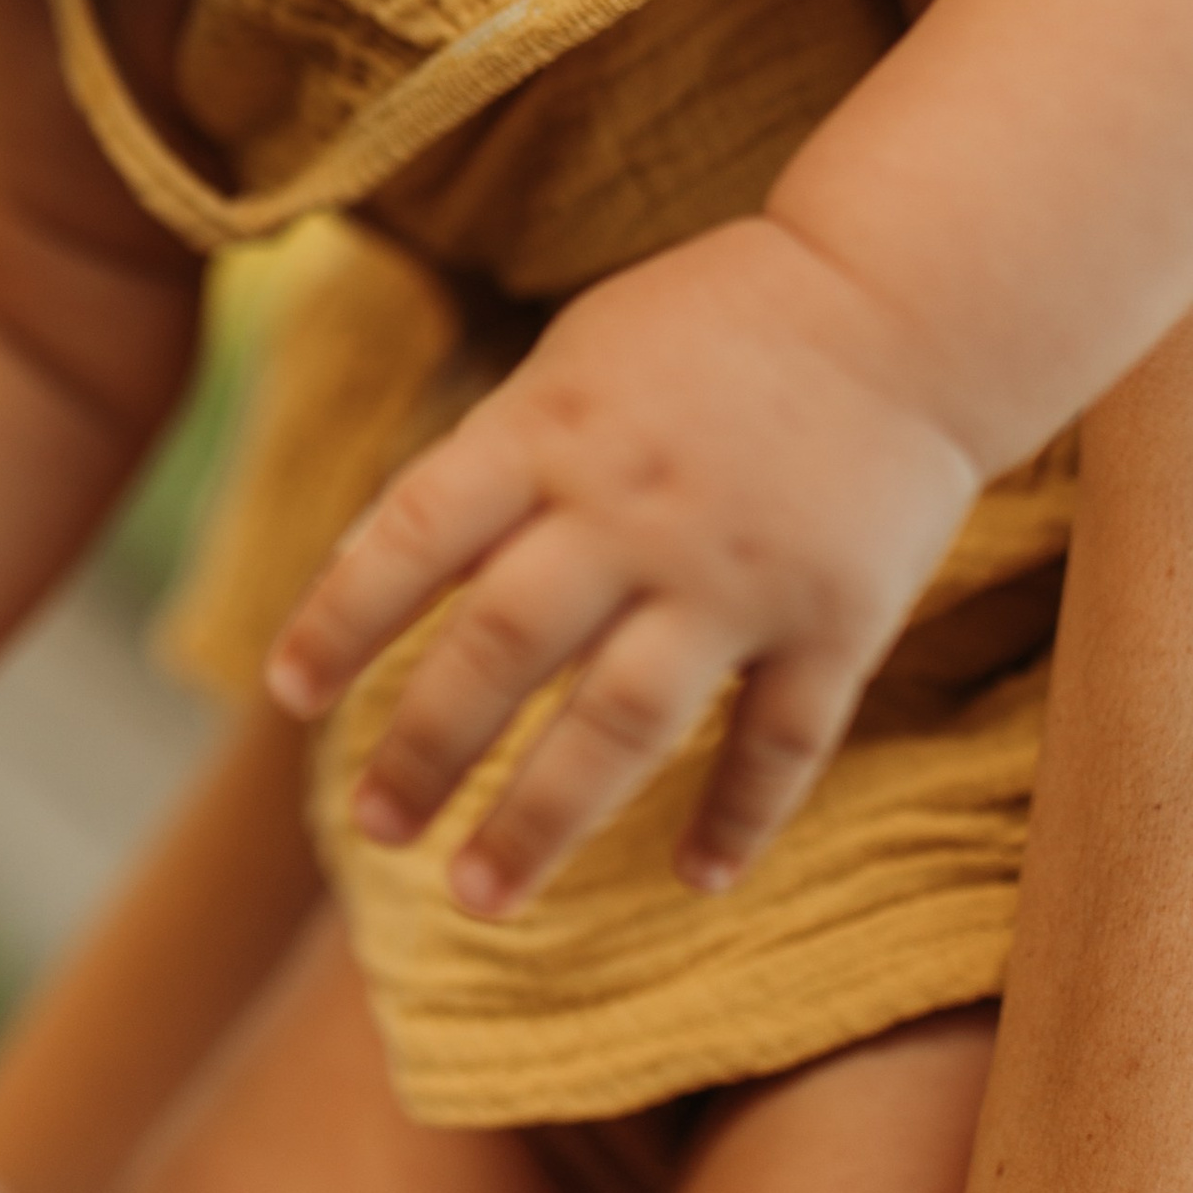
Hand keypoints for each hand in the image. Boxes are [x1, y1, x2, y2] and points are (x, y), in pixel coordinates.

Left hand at [267, 217, 980, 911]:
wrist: (907, 295)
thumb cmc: (714, 327)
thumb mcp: (573, 362)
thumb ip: (484, 463)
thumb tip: (362, 565)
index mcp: (553, 427)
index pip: (417, 532)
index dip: (343, 617)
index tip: (285, 698)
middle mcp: (634, 507)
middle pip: (504, 645)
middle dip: (426, 748)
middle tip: (371, 829)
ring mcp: (739, 571)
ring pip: (624, 719)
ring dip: (544, 818)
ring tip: (477, 897)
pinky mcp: (839, 616)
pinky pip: (782, 740)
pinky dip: (740, 815)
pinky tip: (696, 877)